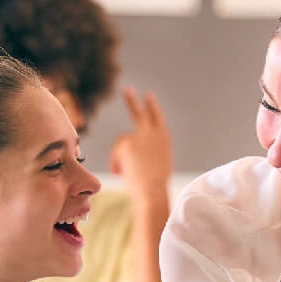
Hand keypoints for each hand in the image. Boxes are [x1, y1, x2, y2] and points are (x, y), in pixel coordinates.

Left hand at [110, 87, 172, 206]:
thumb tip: (129, 155)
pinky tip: (121, 172)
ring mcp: (140, 135)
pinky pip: (115, 151)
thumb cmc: (155, 186)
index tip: (149, 95)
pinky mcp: (127, 141)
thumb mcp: (156, 166)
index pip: (158, 118)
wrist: (152, 191)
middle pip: (141, 113)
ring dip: (120, 157)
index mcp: (164, 139)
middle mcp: (154, 133)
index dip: (152, 107)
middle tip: (127, 90)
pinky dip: (116, 163)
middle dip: (133, 101)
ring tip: (124, 172)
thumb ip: (147, 154)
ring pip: (122, 141)